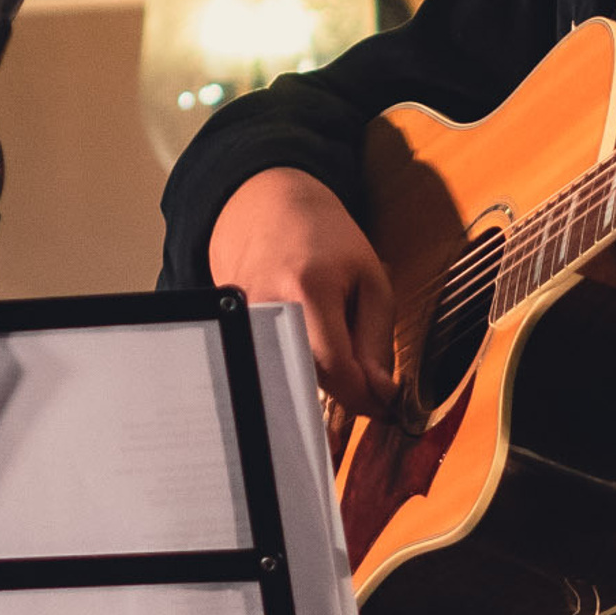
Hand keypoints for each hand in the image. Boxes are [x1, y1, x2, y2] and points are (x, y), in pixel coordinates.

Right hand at [207, 167, 394, 459]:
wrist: (267, 207)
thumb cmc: (328, 241)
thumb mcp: (372, 281)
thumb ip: (377, 342)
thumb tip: (380, 396)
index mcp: (307, 291)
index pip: (336, 370)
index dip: (366, 398)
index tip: (388, 407)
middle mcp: (266, 309)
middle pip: (310, 381)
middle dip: (344, 388)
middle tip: (367, 376)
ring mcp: (239, 322)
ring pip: (288, 379)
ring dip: (318, 376)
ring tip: (333, 341)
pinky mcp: (227, 330)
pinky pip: (269, 367)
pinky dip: (295, 365)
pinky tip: (306, 340)